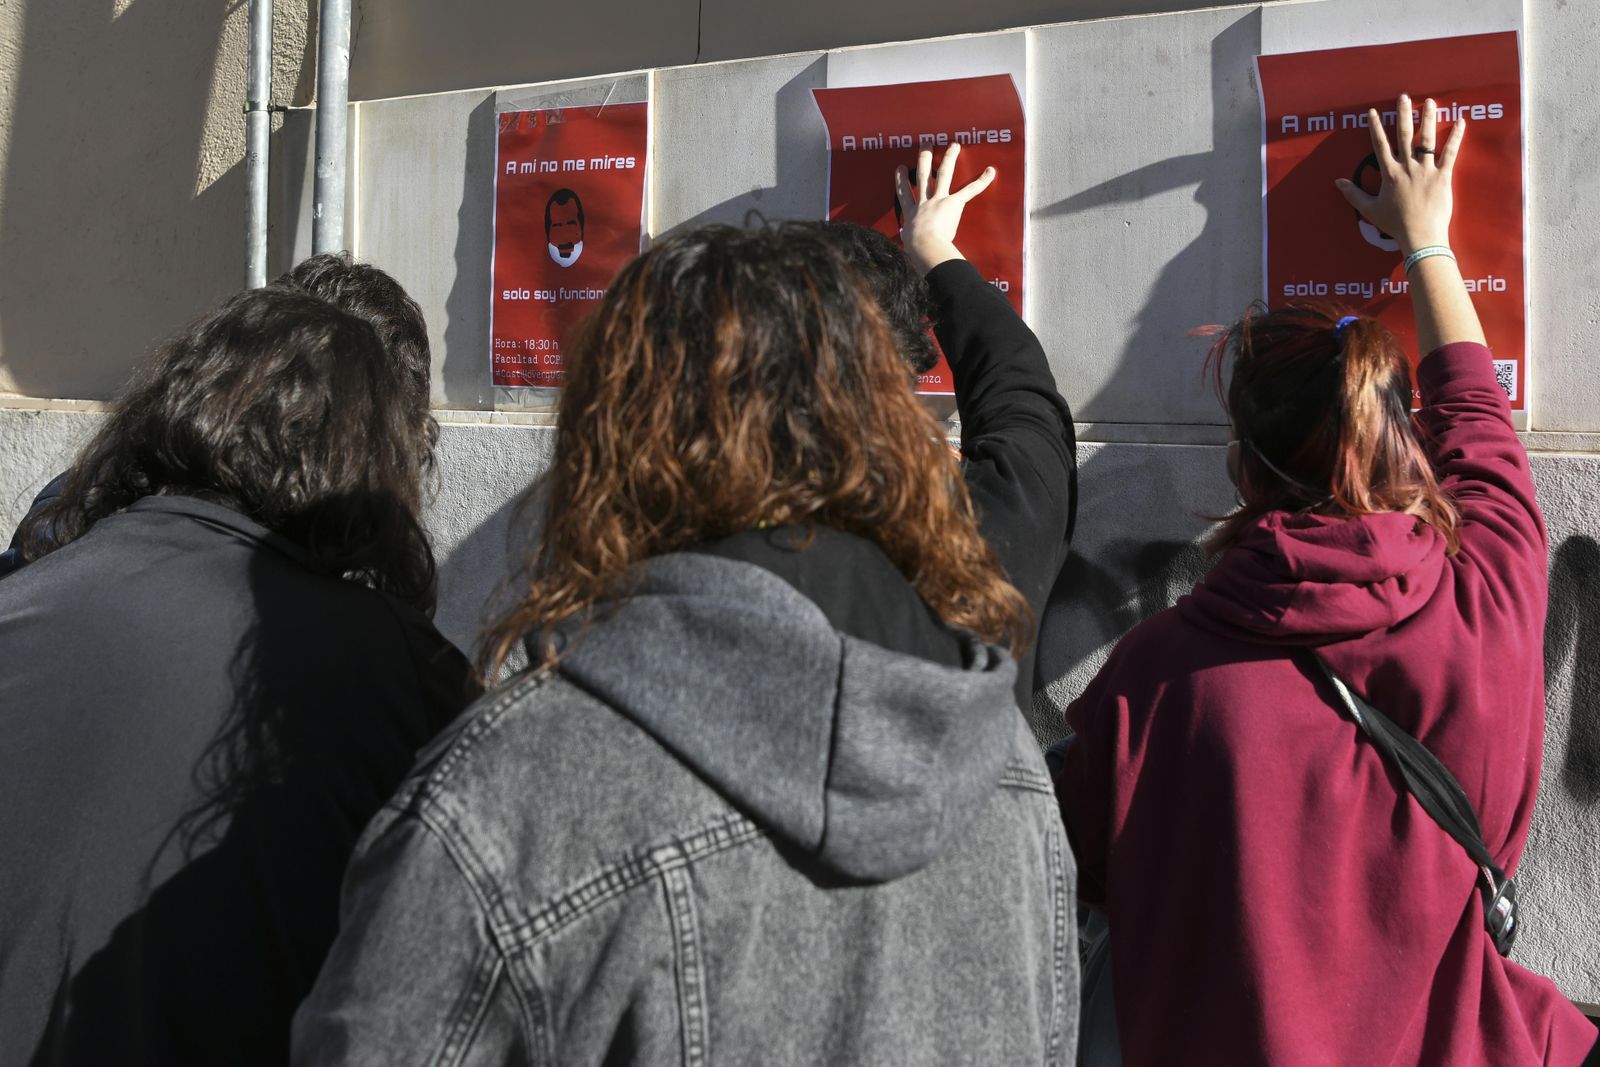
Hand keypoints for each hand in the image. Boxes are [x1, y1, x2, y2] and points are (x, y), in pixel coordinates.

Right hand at [895, 144, 996, 274]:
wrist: (924, 246)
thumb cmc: (916, 251)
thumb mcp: (908, 245)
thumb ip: (909, 242)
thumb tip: (909, 250)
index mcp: (911, 213)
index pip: (904, 194)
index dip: (901, 180)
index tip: (900, 168)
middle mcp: (923, 202)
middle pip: (922, 176)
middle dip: (923, 159)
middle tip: (925, 145)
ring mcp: (938, 201)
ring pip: (943, 175)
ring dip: (949, 158)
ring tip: (954, 145)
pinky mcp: (953, 203)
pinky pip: (969, 190)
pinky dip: (981, 181)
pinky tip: (990, 171)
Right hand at [1335, 94, 1465, 255]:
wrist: (1420, 235)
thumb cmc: (1394, 224)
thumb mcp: (1370, 209)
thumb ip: (1354, 194)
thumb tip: (1338, 182)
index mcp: (1389, 174)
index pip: (1380, 145)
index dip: (1376, 127)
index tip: (1373, 112)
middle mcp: (1407, 167)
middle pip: (1405, 135)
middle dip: (1403, 114)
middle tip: (1404, 97)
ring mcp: (1426, 170)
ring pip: (1428, 139)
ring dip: (1428, 119)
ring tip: (1430, 102)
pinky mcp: (1443, 176)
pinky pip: (1450, 153)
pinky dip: (1456, 137)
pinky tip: (1460, 122)